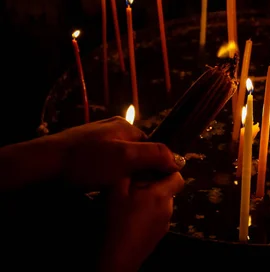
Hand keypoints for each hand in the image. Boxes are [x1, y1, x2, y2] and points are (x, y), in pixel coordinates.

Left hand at [58, 117, 184, 189]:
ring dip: (119, 175)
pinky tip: (97, 186)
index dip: (154, 165)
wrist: (44, 165)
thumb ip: (156, 155)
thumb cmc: (88, 160)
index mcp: (124, 125)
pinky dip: (103, 176)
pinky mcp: (80, 152)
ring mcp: (94, 139)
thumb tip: (180, 160)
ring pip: (118, 161)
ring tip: (113, 189)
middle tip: (130, 188)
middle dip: (136, 171)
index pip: (151, 147)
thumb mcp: (127, 157)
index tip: (150, 183)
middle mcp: (111, 128)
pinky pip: (102, 165)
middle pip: (135, 153)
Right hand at [99, 173, 184, 271]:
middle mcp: (169, 207)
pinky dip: (151, 213)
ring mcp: (166, 222)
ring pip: (163, 204)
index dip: (169, 171)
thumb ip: (128, 175)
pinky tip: (135, 218)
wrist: (122, 254)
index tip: (154, 170)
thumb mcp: (117, 191)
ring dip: (153, 200)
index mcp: (162, 194)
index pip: (178, 177)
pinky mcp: (161, 233)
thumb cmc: (120, 220)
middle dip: (156, 186)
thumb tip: (135, 166)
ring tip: (133, 203)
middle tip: (137, 187)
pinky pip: (159, 217)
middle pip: (169, 190)